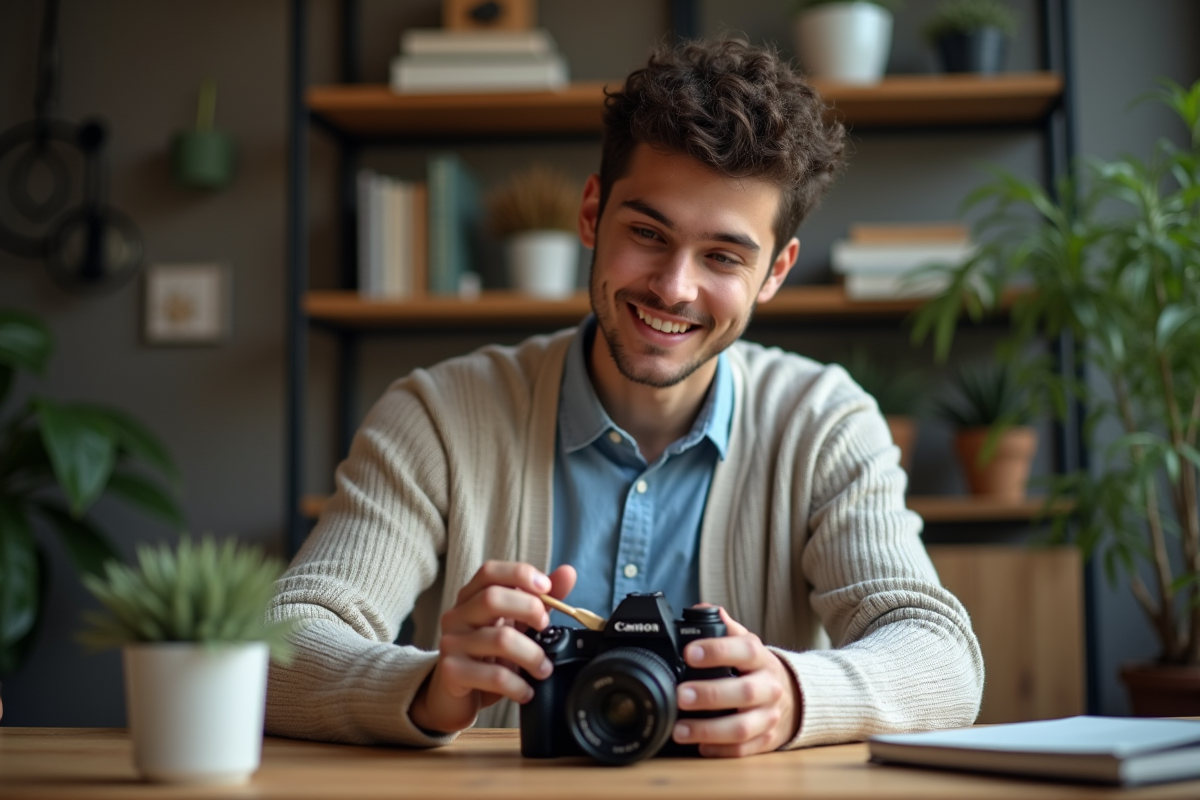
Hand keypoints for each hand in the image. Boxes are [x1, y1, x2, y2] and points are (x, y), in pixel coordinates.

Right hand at [409, 561, 576, 734]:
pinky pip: (494, 675)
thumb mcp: (516, 625)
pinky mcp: (452, 672)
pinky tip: (526, 691)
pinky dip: (519, 685)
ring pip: (500, 639)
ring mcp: (451, 644)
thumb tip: (567, 573)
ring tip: (544, 669)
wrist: (455, 698)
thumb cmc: (487, 657)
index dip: (519, 574)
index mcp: (471, 598)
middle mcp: (457, 616)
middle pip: (491, 599)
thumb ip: (539, 600)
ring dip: (533, 655)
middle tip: (545, 628)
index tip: (546, 588)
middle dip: (529, 609)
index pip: (489, 572)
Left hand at [672, 606, 801, 757]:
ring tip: (679, 729)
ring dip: (708, 730)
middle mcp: (768, 687)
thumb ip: (724, 628)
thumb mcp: (746, 644)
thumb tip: (701, 609)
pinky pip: (742, 750)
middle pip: (743, 692)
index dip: (717, 651)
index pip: (744, 650)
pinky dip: (719, 750)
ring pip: (742, 728)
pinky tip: (699, 746)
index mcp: (760, 659)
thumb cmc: (757, 669)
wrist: (794, 698)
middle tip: (679, 695)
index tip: (689, 653)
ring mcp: (769, 716)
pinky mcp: (765, 741)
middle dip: (709, 695)